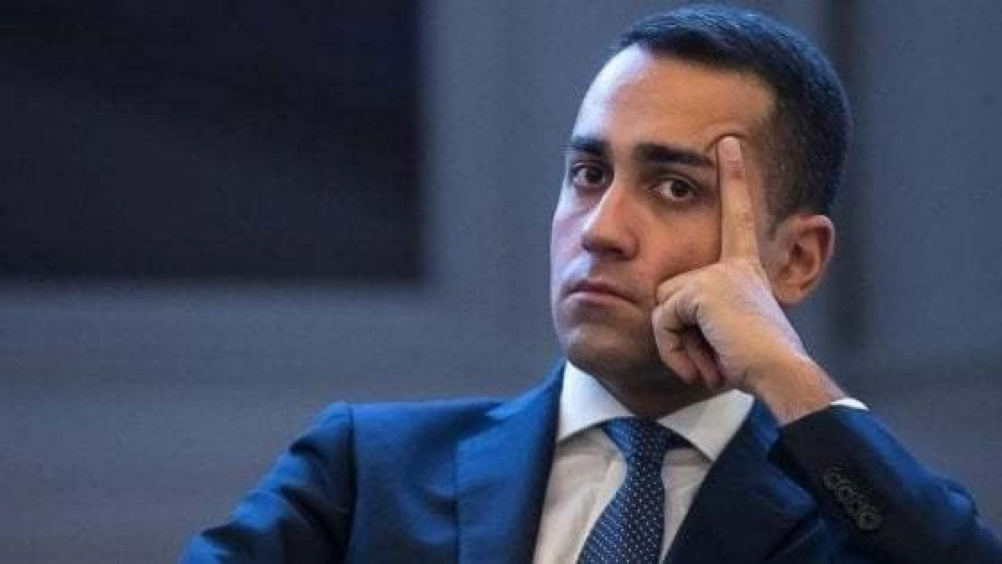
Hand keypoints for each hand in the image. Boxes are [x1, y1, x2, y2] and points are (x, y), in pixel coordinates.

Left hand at [651, 137, 842, 418]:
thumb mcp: (726, 332)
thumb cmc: (756, 365)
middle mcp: (733, 263)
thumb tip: (670, 306)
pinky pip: (660, 319)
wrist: (779, 376)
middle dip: (677, 331)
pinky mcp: (702, 287)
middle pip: (668, 289)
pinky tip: (704, 358)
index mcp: (744, 268)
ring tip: (713, 354)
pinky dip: (673, 348)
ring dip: (676, 341)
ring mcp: (718, 271)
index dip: (735, 176)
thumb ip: (704, 312)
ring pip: (661, 305)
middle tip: (717, 352)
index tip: (730, 139)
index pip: (736, 215)